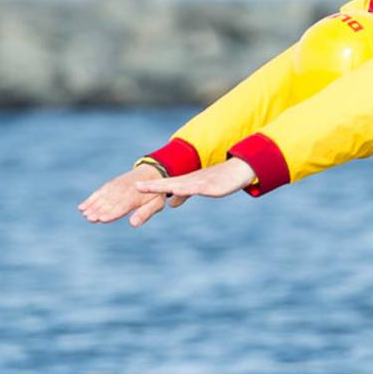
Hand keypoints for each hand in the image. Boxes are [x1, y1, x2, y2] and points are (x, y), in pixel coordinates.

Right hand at [79, 163, 171, 226]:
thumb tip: (133, 224)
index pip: (121, 207)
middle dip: (99, 211)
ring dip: (92, 206)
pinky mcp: (110, 185)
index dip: (111, 213)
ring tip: (84, 214)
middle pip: (109, 204)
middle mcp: (122, 192)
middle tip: (90, 219)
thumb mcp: (156, 204)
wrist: (151, 173)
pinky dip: (91, 199)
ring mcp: (115, 187)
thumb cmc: (155, 193)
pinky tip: (82, 207)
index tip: (102, 219)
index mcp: (134, 198)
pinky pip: (99, 193)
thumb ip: (145, 214)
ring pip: (102, 198)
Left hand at [133, 157, 256, 208]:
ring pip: (180, 185)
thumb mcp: (198, 188)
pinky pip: (198, 188)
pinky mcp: (211, 186)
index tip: (134, 187)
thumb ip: (183, 195)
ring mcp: (200, 182)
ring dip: (165, 187)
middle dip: (153, 186)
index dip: (150, 186)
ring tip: (151, 188)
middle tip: (136, 186)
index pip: (165, 184)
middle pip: (168, 183)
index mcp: (185, 182)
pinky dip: (187, 189)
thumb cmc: (218, 179)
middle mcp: (190, 180)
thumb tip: (170, 203)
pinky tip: (179, 191)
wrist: (238, 171)